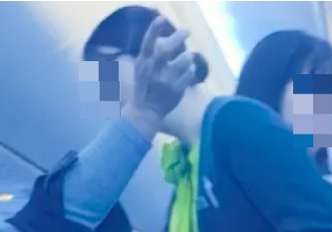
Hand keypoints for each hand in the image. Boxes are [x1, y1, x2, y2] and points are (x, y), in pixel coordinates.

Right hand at [125, 16, 195, 136]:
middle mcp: (153, 71)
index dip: (153, 30)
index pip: (147, 43)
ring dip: (187, 56)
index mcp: (143, 63)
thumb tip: (162, 35)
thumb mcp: (141, 68)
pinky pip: (188, 76)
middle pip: (165, 50)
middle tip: (187, 30)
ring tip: (189, 55)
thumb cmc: (144, 86)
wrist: (145, 112)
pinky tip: (189, 70)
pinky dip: (190, 71)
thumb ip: (150, 53)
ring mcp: (165, 81)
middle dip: (177, 38)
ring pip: (181, 62)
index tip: (161, 18)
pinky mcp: (176, 91)